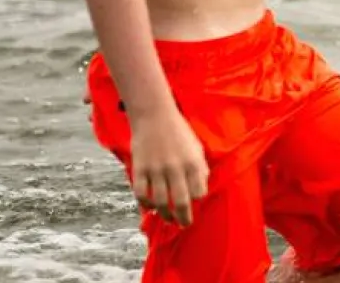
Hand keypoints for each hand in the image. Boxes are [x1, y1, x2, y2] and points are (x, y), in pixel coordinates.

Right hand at [127, 110, 208, 226]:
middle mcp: (175, 168)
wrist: (154, 115)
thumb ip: (200, 168)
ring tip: (168, 219)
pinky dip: (145, 204)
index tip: (196, 202)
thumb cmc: (178, 131)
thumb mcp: (196, 147)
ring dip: (164, 215)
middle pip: (180, 202)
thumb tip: (200, 190)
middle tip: (184, 224)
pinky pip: (141, 194)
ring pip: (159, 202)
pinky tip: (150, 207)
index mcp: (193, 162)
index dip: (198, 200)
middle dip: (183, 218)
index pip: (199, 192)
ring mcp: (156, 170)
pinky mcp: (139, 169)